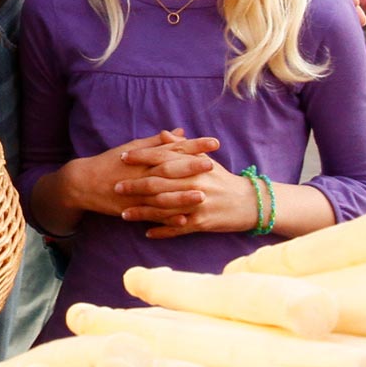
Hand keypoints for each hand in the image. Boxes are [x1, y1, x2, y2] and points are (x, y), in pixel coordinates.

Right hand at [51, 130, 236, 233]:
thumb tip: (180, 132)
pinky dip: (168, 218)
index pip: (174, 148)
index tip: (214, 143)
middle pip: (170, 169)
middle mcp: (142, 173)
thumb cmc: (111, 162)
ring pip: (163, 195)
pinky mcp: (133, 209)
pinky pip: (153, 215)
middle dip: (191, 168)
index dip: (194, 146)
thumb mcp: (134, 147)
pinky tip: (183, 220)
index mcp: (145, 156)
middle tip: (212, 166)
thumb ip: (159, 141)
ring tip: (202, 195)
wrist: (84, 182)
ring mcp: (137, 192)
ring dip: (182, 196)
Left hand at [107, 129, 256, 238]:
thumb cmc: (223, 179)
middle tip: (115, 186)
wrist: (250, 203)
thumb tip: (163, 134)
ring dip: (142, 212)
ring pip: (164, 208)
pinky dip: (161, 231)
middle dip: (135, 185)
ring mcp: (197, 205)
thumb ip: (182, 147)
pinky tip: (146, 232)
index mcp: (195, 165)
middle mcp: (195, 183)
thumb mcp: (205, 159)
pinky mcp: (201, 223)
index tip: (122, 157)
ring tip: (123, 213)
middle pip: (159, 183)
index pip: (163, 158)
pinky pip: (177, 229)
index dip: (141, 157)